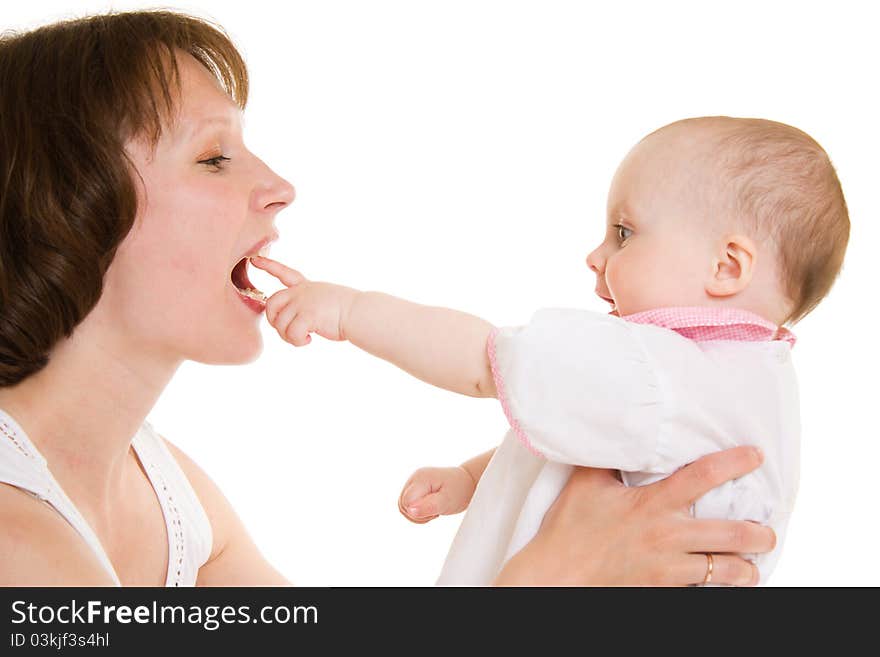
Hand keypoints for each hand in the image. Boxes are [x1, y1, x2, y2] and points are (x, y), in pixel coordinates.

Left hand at [250, 256, 358, 345]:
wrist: (360, 312)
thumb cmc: (348, 311)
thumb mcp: (325, 299)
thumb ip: (307, 304)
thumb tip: (292, 321)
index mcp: (307, 286)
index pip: (284, 273)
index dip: (268, 266)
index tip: (254, 260)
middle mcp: (302, 292)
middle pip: (271, 303)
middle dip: (274, 320)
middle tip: (289, 330)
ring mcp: (303, 302)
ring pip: (280, 323)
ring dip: (289, 336)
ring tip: (304, 338)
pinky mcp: (307, 316)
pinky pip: (291, 334)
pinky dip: (298, 341)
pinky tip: (309, 340)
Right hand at [398, 466, 476, 523]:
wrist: (467, 483)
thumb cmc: (459, 491)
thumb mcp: (447, 501)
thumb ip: (429, 506)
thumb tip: (410, 511)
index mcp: (420, 478)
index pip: (406, 502)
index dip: (418, 512)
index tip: (435, 509)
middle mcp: (414, 477)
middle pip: (402, 505)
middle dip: (417, 514)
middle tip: (436, 510)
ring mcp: (414, 482)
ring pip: (404, 506)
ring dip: (418, 514)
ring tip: (435, 509)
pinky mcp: (415, 488)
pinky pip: (408, 505)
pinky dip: (419, 511)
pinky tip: (431, 508)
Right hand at [495, 446, 774, 585]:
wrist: (557, 576)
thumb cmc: (569, 528)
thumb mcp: (586, 483)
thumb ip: (608, 459)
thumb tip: (619, 434)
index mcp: (653, 504)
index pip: (704, 476)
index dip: (734, 463)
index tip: (755, 456)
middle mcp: (667, 535)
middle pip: (731, 534)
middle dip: (759, 534)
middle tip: (766, 531)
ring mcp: (668, 568)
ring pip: (725, 571)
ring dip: (745, 569)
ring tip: (752, 565)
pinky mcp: (662, 590)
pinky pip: (701, 590)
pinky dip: (716, 587)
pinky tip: (720, 584)